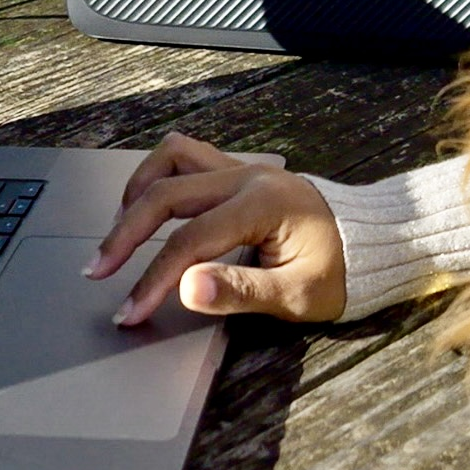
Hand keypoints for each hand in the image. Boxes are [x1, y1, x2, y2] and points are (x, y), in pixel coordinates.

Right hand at [87, 131, 345, 324]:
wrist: (372, 240)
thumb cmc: (340, 271)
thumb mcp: (298, 294)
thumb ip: (241, 291)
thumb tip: (188, 288)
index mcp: (263, 204)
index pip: (189, 240)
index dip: (153, 278)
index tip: (130, 311)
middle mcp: (247, 175)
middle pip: (166, 192)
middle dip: (125, 234)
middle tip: (97, 271)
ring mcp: (242, 168)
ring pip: (170, 158)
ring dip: (137, 193)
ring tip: (117, 234)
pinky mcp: (238, 171)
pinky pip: (185, 157)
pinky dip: (157, 178)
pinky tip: (146, 208)